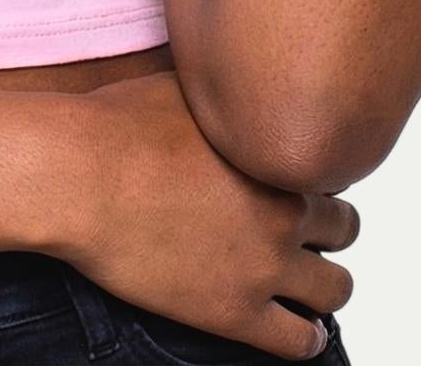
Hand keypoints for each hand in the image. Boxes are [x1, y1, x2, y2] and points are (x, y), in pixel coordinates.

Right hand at [49, 70, 356, 360]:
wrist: (78, 176)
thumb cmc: (115, 125)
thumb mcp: (181, 85)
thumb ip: (220, 93)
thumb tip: (226, 80)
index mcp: (272, 152)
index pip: (327, 169)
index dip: (306, 175)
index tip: (287, 181)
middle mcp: (282, 208)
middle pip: (343, 226)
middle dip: (326, 227)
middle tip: (299, 230)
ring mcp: (263, 265)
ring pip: (336, 289)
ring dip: (323, 284)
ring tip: (305, 282)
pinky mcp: (235, 312)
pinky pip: (299, 342)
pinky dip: (303, 336)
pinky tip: (291, 326)